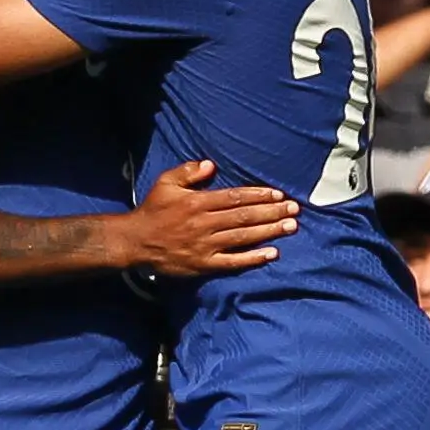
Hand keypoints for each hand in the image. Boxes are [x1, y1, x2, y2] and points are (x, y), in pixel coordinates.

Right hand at [118, 160, 297, 274]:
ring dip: (269, 231)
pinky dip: (253, 258)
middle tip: (294, 210)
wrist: (135, 242)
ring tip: (290, 227)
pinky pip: (233, 262)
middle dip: (272, 212)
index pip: (235, 197)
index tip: (278, 194)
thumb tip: (211, 165)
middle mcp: (204, 223)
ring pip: (243, 237)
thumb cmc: (152, 210)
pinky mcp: (204, 264)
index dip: (259, 195)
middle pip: (245, 217)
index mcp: (198, 202)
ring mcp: (205, 245)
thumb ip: (189, 171)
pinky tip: (272, 253)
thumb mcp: (166, 182)